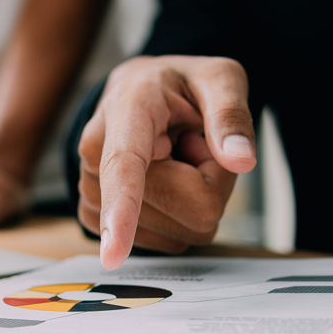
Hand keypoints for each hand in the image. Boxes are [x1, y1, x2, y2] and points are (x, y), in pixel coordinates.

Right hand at [77, 56, 256, 269]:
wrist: (139, 91)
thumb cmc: (178, 85)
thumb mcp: (219, 78)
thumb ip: (231, 115)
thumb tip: (241, 160)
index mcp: (127, 109)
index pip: (124, 165)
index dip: (122, 209)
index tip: (113, 255)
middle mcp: (96, 149)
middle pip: (181, 205)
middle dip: (208, 180)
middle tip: (194, 142)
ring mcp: (91, 187)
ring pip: (175, 228)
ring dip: (191, 199)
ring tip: (175, 156)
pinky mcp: (96, 215)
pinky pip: (163, 240)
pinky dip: (176, 216)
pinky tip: (163, 179)